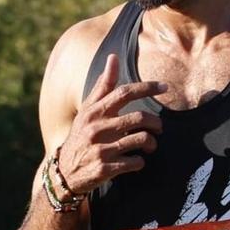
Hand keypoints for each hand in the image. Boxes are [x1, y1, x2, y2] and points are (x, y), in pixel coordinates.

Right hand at [52, 54, 164, 196]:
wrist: (64, 172)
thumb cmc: (81, 136)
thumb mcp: (88, 110)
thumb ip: (103, 86)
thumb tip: (114, 57)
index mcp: (94, 112)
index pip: (124, 93)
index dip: (147, 88)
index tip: (165, 87)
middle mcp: (97, 129)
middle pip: (138, 118)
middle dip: (156, 122)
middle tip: (159, 127)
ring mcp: (101, 149)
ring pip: (140, 139)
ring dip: (151, 143)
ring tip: (150, 145)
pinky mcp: (105, 169)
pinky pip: (134, 162)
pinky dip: (140, 162)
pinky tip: (137, 161)